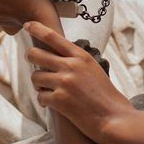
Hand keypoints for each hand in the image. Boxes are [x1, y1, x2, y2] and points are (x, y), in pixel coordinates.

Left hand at [25, 20, 137, 143]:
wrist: (115, 119)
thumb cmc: (106, 97)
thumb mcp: (94, 70)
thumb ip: (77, 62)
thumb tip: (56, 59)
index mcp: (81, 56)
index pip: (53, 37)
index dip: (37, 29)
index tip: (27, 25)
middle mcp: (71, 66)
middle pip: (35, 54)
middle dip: (31, 59)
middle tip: (36, 65)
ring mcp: (64, 82)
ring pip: (35, 77)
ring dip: (39, 84)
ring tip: (49, 90)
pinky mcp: (59, 100)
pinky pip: (40, 96)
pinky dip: (44, 101)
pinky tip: (52, 104)